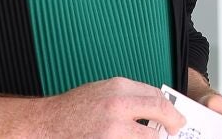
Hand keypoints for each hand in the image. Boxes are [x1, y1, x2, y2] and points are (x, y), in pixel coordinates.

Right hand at [39, 77, 185, 137]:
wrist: (46, 126)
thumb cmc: (72, 110)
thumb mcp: (102, 91)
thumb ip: (129, 97)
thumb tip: (155, 107)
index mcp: (118, 88)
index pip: (157, 97)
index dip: (171, 110)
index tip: (176, 118)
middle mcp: (118, 107)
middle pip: (160, 115)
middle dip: (171, 125)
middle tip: (174, 131)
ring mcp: (113, 131)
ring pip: (150, 138)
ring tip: (148, 137)